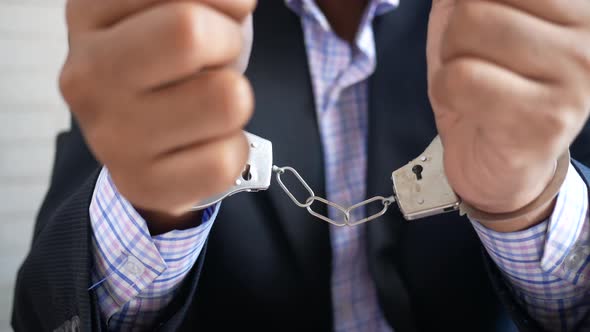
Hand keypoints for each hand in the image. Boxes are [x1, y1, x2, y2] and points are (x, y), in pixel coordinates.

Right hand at [59, 0, 255, 225]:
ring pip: (227, 99)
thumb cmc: (167, 63)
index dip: (226, 1)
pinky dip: (234, 147)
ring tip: (208, 102)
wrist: (143, 141)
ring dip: (237, 98)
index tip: (222, 14)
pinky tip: (205, 142)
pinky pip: (227, 159)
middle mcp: (87, 74)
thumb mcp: (170, 8)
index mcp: (90, 13)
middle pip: (190, 33)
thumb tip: (239, 0)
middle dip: (228, 41)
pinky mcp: (142, 183)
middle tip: (217, 57)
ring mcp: (110, 135)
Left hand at [427, 0, 589, 222]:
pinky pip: (461, 78)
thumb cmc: (487, 83)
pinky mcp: (547, 119)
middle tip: (474, 65)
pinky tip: (469, 107)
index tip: (482, 32)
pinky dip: (446, 91)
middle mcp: (589, 32)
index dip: (469, 6)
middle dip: (454, 36)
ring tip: (473, 85)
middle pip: (475, 4)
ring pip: (466, 30)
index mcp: (575, 6)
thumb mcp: (481, 17)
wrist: (498, 162)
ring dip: (449, 63)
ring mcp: (577, 75)